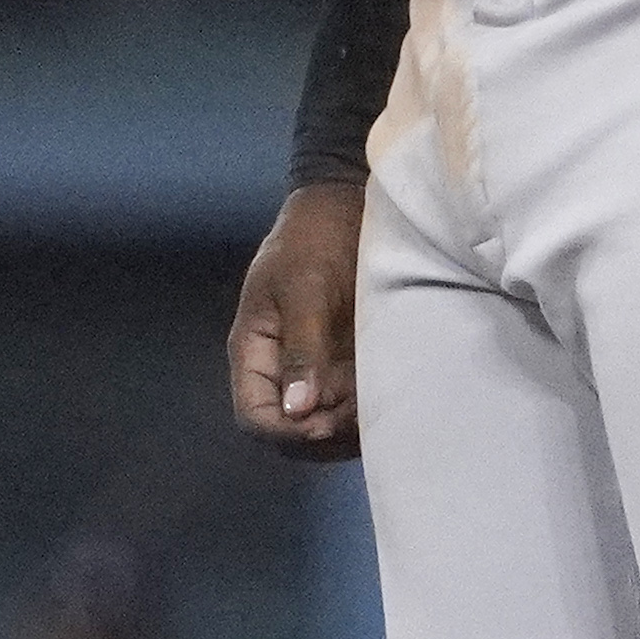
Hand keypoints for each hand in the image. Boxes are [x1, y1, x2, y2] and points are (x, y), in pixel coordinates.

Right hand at [228, 181, 365, 460]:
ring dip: (347, 425)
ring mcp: (314, 370)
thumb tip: (296, 409)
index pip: (254, 416)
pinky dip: (365, 409)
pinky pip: (348, 406)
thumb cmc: (316, 239)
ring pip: (322, 425)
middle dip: (321, 432)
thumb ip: (302, 348)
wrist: (346, 206)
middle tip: (357, 411)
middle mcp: (280, 369)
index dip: (285, 431)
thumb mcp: (304, 287)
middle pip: (289, 432)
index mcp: (255, 349)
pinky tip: (385, 389)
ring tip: (374, 398)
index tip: (323, 421)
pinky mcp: (343, 366)